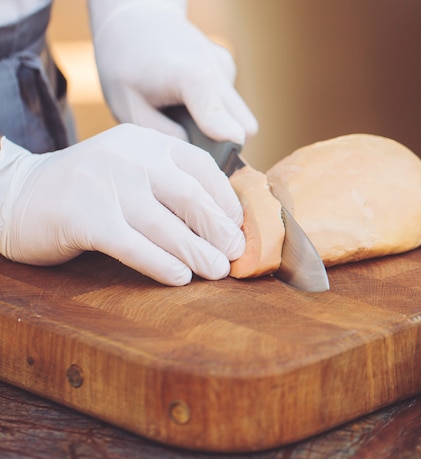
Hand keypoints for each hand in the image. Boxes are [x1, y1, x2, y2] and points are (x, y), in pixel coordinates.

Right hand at [0, 124, 244, 285]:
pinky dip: (161, 264)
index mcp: (146, 142)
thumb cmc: (88, 190)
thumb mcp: (130, 170)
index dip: (225, 200)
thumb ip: (168, 185)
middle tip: (237, 252)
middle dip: (219, 229)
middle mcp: (129, 157)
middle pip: (189, 196)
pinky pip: (133, 246)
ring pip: (165, 225)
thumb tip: (221, 223)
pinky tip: (180, 278)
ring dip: (197, 252)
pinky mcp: (83, 216)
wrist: (16, 192)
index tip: (239, 227)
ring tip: (218, 270)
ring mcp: (105, 184)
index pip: (201, 167)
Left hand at [88, 0, 257, 143]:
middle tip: (191, 144)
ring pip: (240, 117)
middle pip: (242, 125)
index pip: (216, 109)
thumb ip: (165, 134)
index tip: (226, 158)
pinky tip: (187, 99)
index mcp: (187, 75)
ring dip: (218, 127)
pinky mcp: (228, 67)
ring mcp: (225, 67)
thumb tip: (198, 154)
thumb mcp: (128, 108)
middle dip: (224, 143)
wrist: (134, 19)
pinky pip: (232, 105)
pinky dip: (214, 110)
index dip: (222, 137)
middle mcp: (215, 68)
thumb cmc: (125, 67)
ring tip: (183, 116)